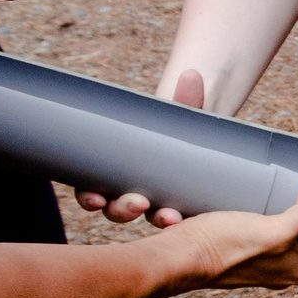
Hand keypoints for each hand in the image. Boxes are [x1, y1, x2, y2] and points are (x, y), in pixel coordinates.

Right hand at [81, 69, 203, 225]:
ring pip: (148, 218)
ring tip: (169, 218)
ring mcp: (159, 200)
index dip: (90, 198)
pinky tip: (188, 223)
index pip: (92, 191)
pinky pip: (177, 217)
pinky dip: (180, 221)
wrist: (207, 133)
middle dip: (123, 211)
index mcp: (113, 170)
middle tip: (136, 204)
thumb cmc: (177, 121)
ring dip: (157, 221)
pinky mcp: (184, 203)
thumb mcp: (178, 111)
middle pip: (118, 211)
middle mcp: (132, 190)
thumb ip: (186, 97)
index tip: (97, 197)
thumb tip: (192, 75)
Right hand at [164, 173, 297, 290]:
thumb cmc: (223, 248)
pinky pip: (255, 232)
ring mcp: (260, 266)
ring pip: (286, 238)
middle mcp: (284, 273)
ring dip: (288, 217)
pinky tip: (251, 202)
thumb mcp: (272, 229)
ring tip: (292, 193)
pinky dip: (256, 217)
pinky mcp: (236, 255)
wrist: (172, 261)